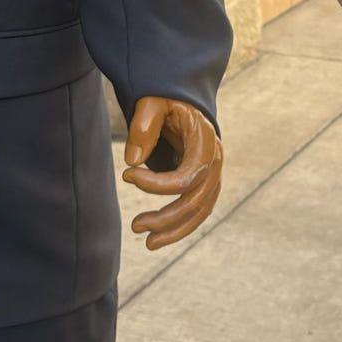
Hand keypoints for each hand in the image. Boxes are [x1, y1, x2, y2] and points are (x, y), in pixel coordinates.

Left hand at [121, 97, 223, 249]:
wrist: (184, 99)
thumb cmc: (166, 99)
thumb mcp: (152, 101)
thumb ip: (143, 125)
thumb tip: (132, 160)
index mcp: (205, 139)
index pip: (188, 175)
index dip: (157, 184)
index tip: (127, 175)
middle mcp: (215, 158)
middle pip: (197, 199)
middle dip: (166, 218)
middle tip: (135, 226)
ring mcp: (214, 172)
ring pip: (201, 211)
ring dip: (175, 230)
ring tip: (148, 242)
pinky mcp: (206, 181)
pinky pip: (199, 210)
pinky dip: (182, 226)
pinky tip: (159, 236)